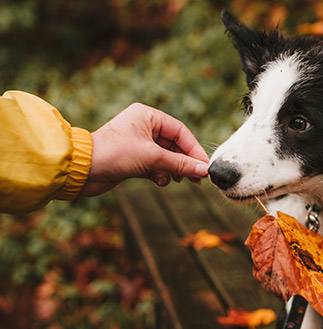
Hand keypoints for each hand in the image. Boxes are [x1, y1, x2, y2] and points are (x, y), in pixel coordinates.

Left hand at [82, 103, 208, 195]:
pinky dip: (160, 174)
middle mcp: (143, 126)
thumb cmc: (114, 154)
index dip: (194, 150)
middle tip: (197, 179)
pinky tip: (159, 181)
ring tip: (179, 181)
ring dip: (173, 170)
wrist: (82, 169)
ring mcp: (138, 143)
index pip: (180, 132)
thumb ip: (181, 164)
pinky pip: (155, 165)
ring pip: (166, 157)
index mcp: (148, 116)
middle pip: (175, 145)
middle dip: (185, 162)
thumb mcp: (153, 158)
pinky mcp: (133, 159)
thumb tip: (204, 170)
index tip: (204, 167)